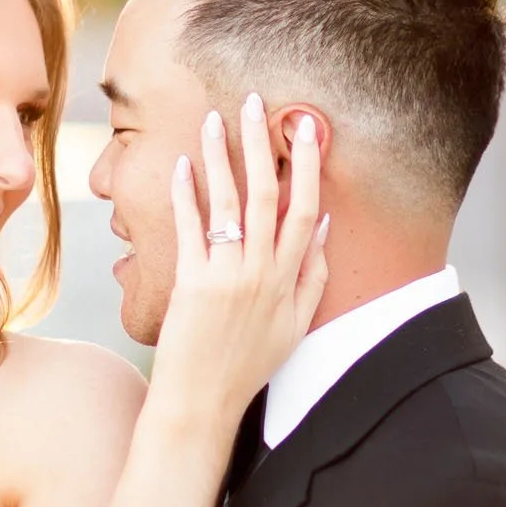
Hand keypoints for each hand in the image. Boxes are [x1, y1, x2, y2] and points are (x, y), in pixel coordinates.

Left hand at [150, 94, 328, 431]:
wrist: (204, 401)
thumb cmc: (248, 365)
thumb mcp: (296, 325)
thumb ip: (313, 276)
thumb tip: (323, 227)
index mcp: (289, 280)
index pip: (305, 211)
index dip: (308, 167)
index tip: (307, 129)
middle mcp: (262, 273)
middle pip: (268, 196)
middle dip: (263, 145)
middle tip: (256, 104)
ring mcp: (227, 277)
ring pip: (229, 204)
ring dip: (222, 157)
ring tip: (214, 120)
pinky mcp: (192, 283)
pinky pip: (190, 229)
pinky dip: (186, 194)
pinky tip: (182, 165)